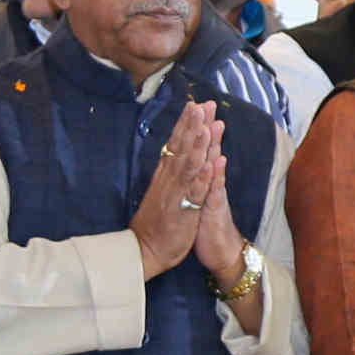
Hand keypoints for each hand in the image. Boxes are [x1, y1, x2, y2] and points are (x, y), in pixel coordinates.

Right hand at [131, 105, 228, 278]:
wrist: (143, 250)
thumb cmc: (156, 222)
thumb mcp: (162, 192)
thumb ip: (168, 173)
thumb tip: (171, 154)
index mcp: (165, 175)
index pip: (176, 144)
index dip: (186, 124)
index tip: (195, 104)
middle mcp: (169, 180)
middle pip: (181, 148)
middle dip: (193, 125)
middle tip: (202, 104)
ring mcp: (176, 194)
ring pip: (188, 165)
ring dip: (198, 145)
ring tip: (206, 125)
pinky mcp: (183, 211)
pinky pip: (194, 192)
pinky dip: (202, 177)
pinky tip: (211, 163)